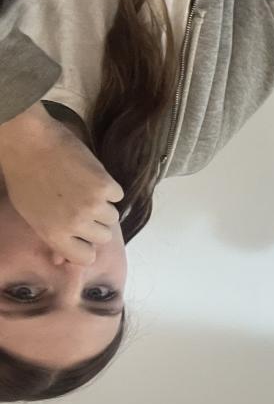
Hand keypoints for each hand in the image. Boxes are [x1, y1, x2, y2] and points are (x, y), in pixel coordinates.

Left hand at [0, 105, 123, 265]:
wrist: (29, 143)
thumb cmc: (25, 178)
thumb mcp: (31, 215)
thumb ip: (52, 237)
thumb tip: (61, 260)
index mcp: (54, 234)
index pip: (85, 258)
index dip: (86, 245)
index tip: (83, 235)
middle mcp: (75, 224)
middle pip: (104, 237)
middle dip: (97, 224)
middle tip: (84, 207)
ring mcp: (93, 205)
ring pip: (113, 217)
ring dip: (105, 205)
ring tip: (87, 189)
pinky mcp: (106, 186)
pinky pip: (118, 195)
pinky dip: (109, 187)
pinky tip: (91, 176)